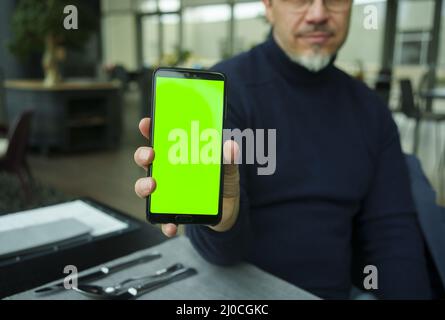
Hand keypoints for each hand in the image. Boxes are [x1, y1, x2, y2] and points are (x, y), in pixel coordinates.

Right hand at [134, 118, 240, 236]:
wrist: (229, 211)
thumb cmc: (222, 183)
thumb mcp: (229, 169)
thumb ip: (229, 158)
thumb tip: (230, 146)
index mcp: (179, 156)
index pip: (161, 139)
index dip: (150, 129)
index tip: (146, 123)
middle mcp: (168, 173)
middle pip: (147, 160)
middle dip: (143, 155)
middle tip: (150, 155)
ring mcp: (167, 192)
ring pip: (146, 187)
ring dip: (144, 186)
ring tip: (152, 186)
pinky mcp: (173, 213)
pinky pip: (163, 219)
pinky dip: (165, 224)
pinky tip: (171, 226)